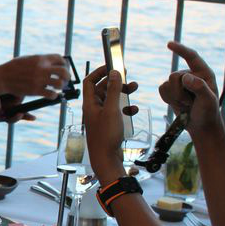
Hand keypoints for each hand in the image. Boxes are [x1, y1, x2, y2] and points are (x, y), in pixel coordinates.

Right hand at [0, 54, 70, 97]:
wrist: (2, 77)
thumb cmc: (14, 68)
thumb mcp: (27, 59)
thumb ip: (40, 60)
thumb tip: (52, 62)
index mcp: (40, 59)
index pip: (60, 59)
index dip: (64, 63)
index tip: (63, 68)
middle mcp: (41, 68)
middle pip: (63, 71)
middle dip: (67, 76)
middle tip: (65, 80)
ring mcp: (39, 80)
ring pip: (59, 84)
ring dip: (61, 86)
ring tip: (57, 88)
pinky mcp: (35, 90)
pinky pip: (51, 94)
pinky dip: (54, 95)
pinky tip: (51, 95)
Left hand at [81, 64, 138, 180]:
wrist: (106, 160)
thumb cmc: (106, 136)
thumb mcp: (112, 110)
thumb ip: (114, 90)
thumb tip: (114, 72)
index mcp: (89, 104)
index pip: (89, 81)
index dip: (99, 72)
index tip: (111, 65)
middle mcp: (93, 109)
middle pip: (103, 89)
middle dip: (116, 82)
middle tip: (128, 77)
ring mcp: (101, 117)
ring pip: (112, 99)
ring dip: (123, 93)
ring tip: (135, 88)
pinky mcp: (109, 125)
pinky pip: (117, 111)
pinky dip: (125, 108)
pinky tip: (133, 109)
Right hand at [159, 42, 221, 136]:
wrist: (201, 126)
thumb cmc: (208, 112)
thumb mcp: (208, 101)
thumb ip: (199, 87)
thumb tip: (185, 77)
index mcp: (203, 73)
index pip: (192, 57)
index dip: (181, 50)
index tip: (169, 44)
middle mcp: (191, 75)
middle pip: (174, 76)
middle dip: (179, 92)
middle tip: (190, 103)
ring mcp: (180, 83)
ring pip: (166, 83)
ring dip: (174, 97)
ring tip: (186, 105)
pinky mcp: (171, 91)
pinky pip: (161, 90)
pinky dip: (167, 99)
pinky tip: (178, 105)